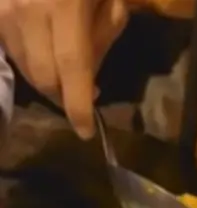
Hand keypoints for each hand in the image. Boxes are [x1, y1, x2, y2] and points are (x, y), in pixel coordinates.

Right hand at [0, 0, 128, 137]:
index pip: (71, 71)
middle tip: (82, 97)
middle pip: (41, 75)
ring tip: (67, 73)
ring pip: (21, 64)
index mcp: (65, 8)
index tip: (85, 132)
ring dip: (45, 79)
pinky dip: (28, 58)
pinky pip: (8, 46)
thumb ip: (102, 39)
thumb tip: (88, 77)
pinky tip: (45, 51)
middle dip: (62, 96)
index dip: (77, 106)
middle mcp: (27, 10)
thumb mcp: (112, 1)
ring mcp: (3, 8)